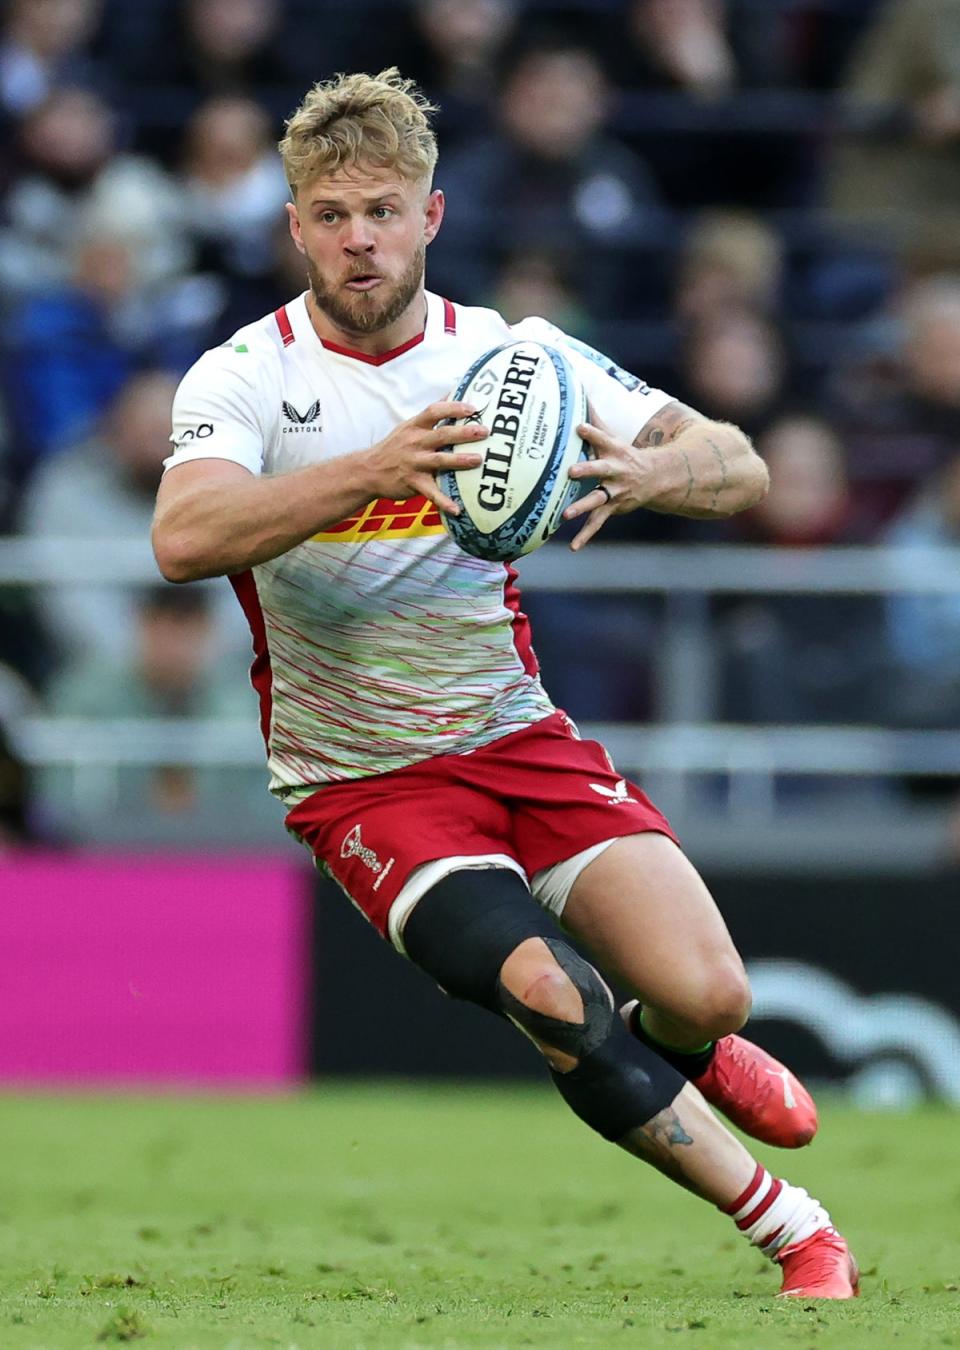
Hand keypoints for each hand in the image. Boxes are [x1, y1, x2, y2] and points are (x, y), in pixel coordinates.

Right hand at [363, 400, 486, 514]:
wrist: (368, 470)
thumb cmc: (395, 446)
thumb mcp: (409, 425)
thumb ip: (432, 413)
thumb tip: (452, 390)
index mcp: (415, 426)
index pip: (435, 411)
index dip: (453, 407)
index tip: (472, 408)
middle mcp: (415, 442)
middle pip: (442, 434)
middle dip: (464, 433)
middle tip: (484, 432)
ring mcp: (414, 463)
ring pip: (440, 460)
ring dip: (459, 460)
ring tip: (478, 461)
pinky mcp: (413, 482)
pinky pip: (431, 492)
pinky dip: (444, 502)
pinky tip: (457, 510)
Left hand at [563, 412, 655, 548]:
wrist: (656, 478)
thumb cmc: (625, 455)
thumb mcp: (613, 438)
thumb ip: (595, 420)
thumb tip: (580, 391)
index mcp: (615, 451)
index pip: (602, 438)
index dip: (592, 433)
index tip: (580, 427)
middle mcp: (615, 471)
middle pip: (600, 469)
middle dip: (586, 470)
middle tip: (571, 471)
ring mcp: (614, 491)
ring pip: (597, 499)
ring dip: (582, 507)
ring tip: (565, 515)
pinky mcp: (613, 508)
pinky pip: (597, 523)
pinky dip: (586, 535)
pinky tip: (574, 547)